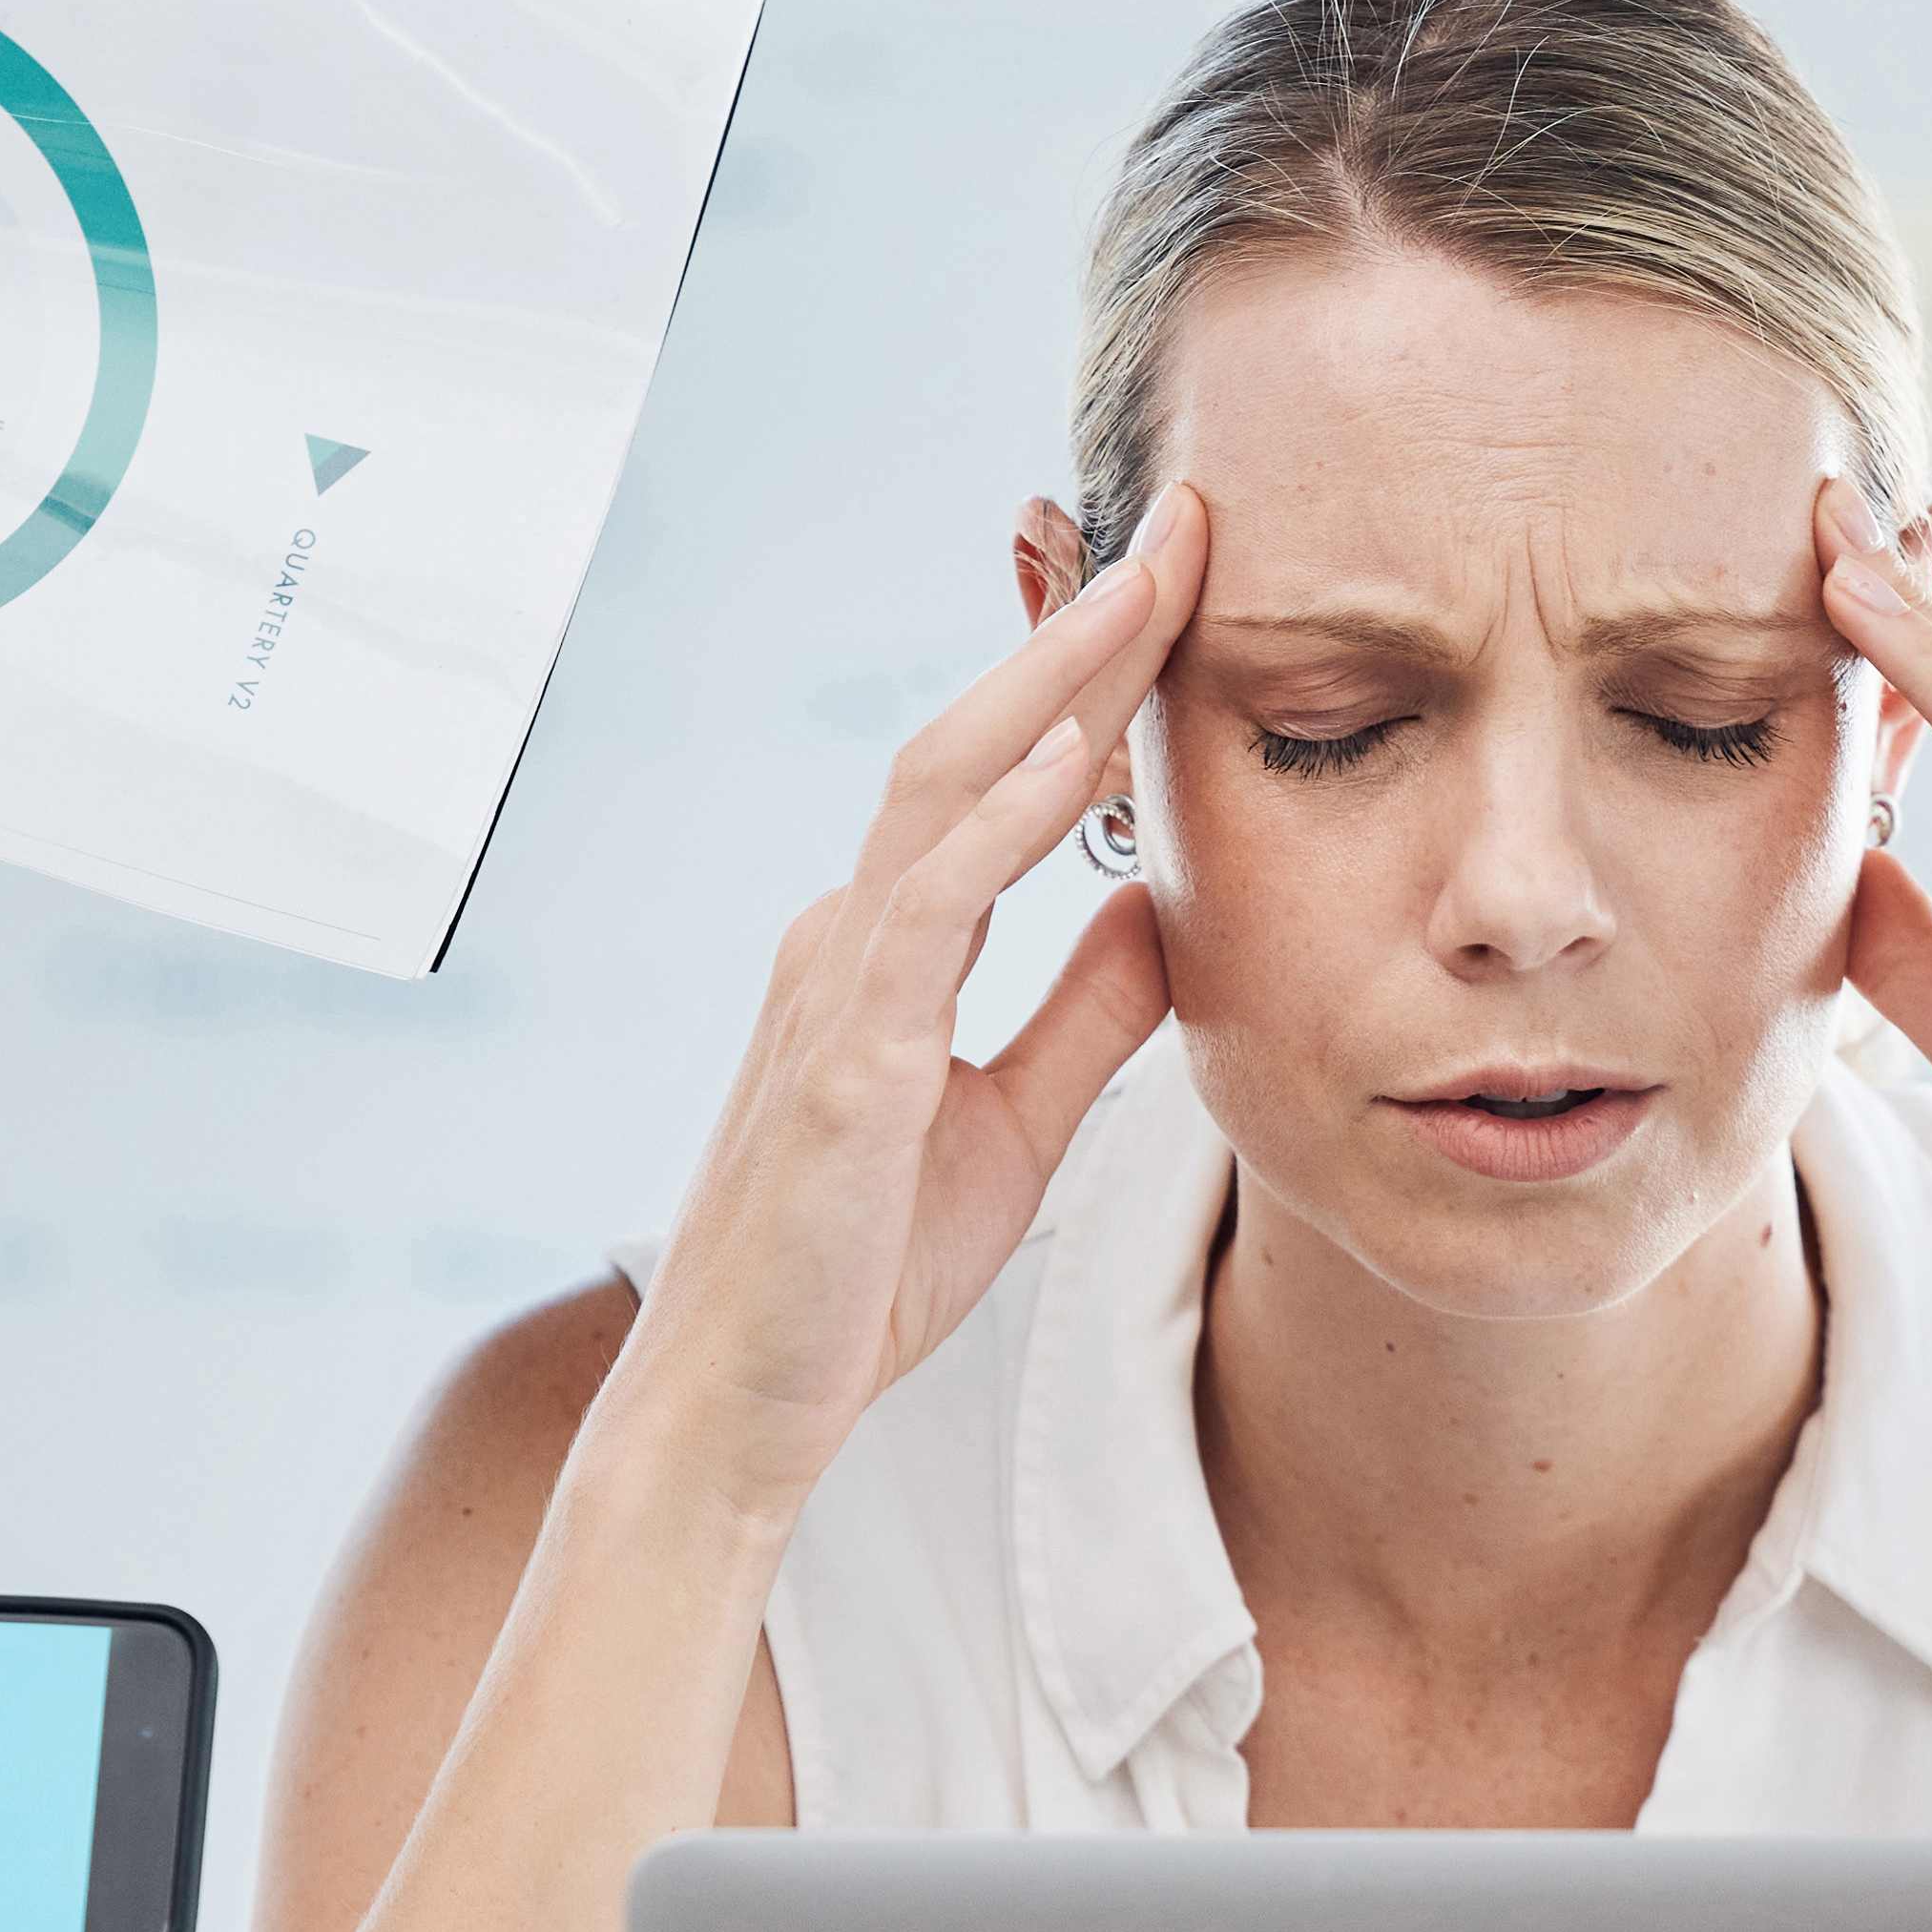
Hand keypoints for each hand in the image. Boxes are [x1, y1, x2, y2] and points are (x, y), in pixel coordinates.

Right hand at [598, 486, 1202, 1508]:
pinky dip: (996, 826)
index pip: (999, 777)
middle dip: (1079, 628)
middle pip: (969, 740)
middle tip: (1186, 526)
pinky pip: (921, 916)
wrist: (746, 1405)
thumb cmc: (860, 1272)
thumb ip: (1083, 1012)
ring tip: (1150, 590)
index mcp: (887, 949)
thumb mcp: (1018, 1123)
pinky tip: (1069, 760)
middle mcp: (847, 938)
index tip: (1181, 584)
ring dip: (1050, 682)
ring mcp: (832, 991)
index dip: (1091, 675)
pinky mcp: (840, 1068)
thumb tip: (1161, 906)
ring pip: (941, 790)